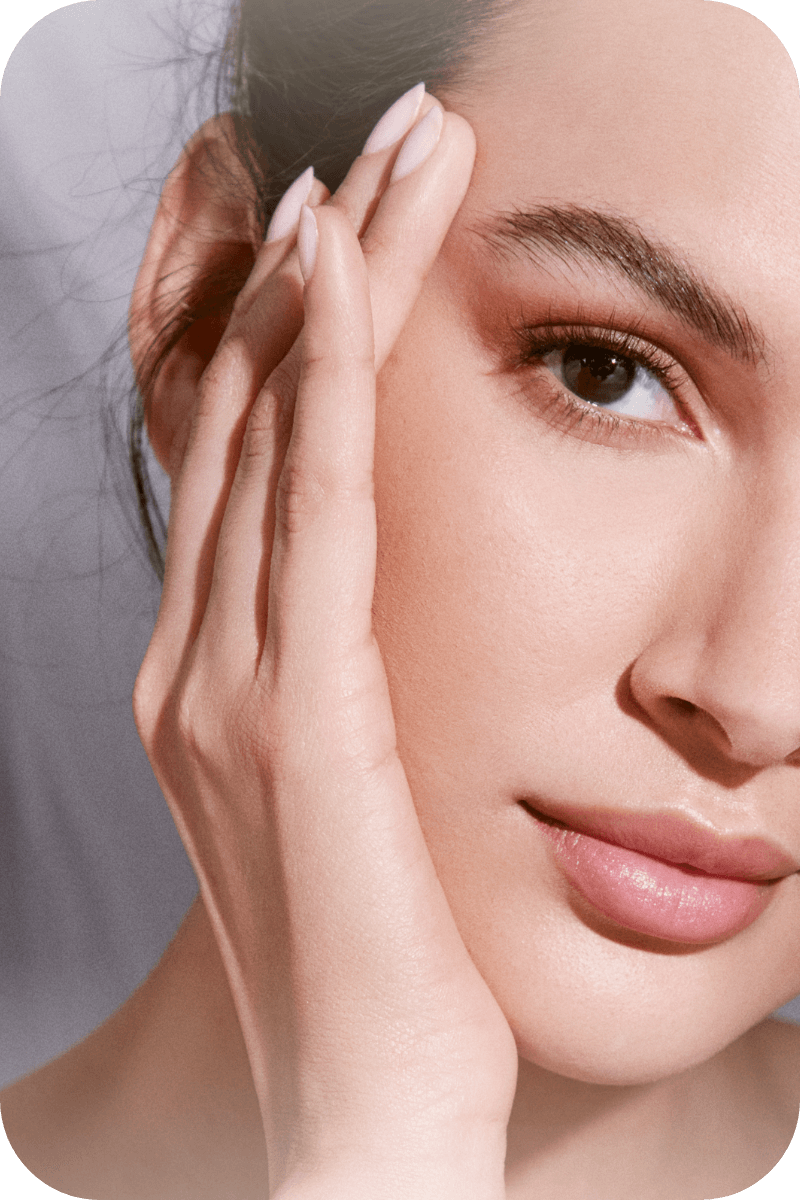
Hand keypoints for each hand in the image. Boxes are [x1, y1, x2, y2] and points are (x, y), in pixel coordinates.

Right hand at [133, 94, 517, 1199]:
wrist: (360, 1104)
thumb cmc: (380, 956)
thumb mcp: (355, 795)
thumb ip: (344, 690)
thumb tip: (383, 621)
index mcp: (215, 680)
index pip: (262, 463)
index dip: (304, 330)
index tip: (356, 227)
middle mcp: (198, 661)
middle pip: (266, 417)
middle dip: (325, 266)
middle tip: (385, 142)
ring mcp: (229, 680)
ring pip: (285, 431)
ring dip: (337, 282)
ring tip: (392, 156)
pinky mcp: (291, 707)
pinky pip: (315, 502)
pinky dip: (329, 375)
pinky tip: (348, 268)